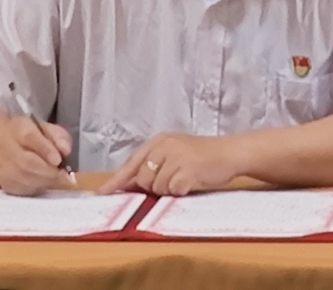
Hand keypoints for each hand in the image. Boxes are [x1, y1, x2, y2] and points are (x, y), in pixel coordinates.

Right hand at [0, 114, 75, 195]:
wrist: (0, 146)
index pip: (30, 137)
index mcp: (19, 128)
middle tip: (62, 173)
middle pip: (26, 162)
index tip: (58, 160)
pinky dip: (35, 188)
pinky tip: (42, 183)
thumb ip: (59, 136)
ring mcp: (1, 167)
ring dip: (43, 181)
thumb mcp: (46, 129)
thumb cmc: (30, 137)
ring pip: (23, 178)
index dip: (45, 149)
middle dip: (48, 170)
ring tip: (54, 178)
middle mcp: (6, 147)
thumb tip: (65, 150)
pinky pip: (20, 189)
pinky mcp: (2, 183)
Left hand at [107, 132, 253, 194]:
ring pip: (157, 186)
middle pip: (142, 178)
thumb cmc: (202, 156)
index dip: (117, 180)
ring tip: (184, 179)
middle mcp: (165, 146)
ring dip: (168, 189)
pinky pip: (173, 190)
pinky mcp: (188, 169)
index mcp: (159, 141)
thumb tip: (128, 184)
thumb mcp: (174, 154)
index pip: (132, 163)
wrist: (229, 153)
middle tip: (172, 180)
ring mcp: (177, 156)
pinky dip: (181, 191)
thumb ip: (152, 165)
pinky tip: (191, 182)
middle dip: (153, 186)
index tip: (103, 192)